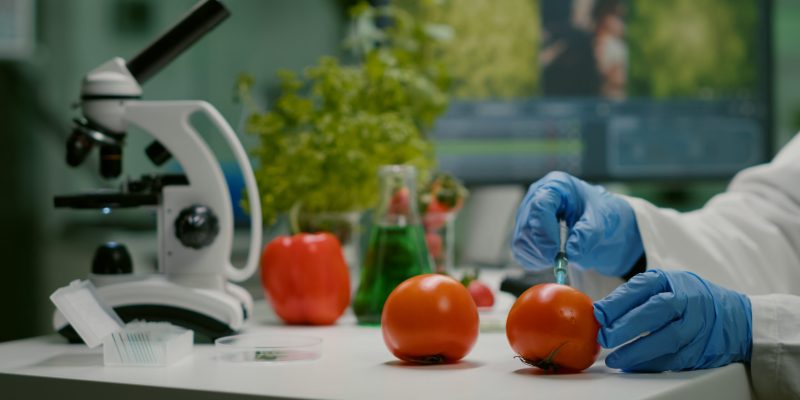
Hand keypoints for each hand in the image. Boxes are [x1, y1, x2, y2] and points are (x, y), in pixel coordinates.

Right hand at [511, 171, 641, 276]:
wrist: (597, 220)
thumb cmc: (599, 213)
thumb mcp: (602, 220)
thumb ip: (588, 234)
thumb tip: (571, 252)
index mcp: (556, 185)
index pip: (540, 206)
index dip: (545, 232)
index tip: (555, 252)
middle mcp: (537, 196)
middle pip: (527, 226)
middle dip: (542, 248)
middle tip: (559, 260)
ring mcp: (528, 213)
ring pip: (520, 240)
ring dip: (538, 256)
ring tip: (558, 258)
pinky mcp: (524, 229)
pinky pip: (520, 250)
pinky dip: (533, 260)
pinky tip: (549, 258)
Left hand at [594, 269, 751, 370]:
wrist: (736, 318)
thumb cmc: (690, 298)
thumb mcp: (665, 285)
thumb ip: (635, 296)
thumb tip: (600, 312)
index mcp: (671, 281)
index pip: (641, 288)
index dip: (618, 302)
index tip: (599, 314)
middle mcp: (686, 301)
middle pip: (655, 312)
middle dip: (626, 326)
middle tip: (604, 337)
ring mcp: (697, 325)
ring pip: (666, 339)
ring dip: (637, 351)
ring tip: (616, 359)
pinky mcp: (701, 348)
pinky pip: (675, 359)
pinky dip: (652, 364)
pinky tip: (634, 366)